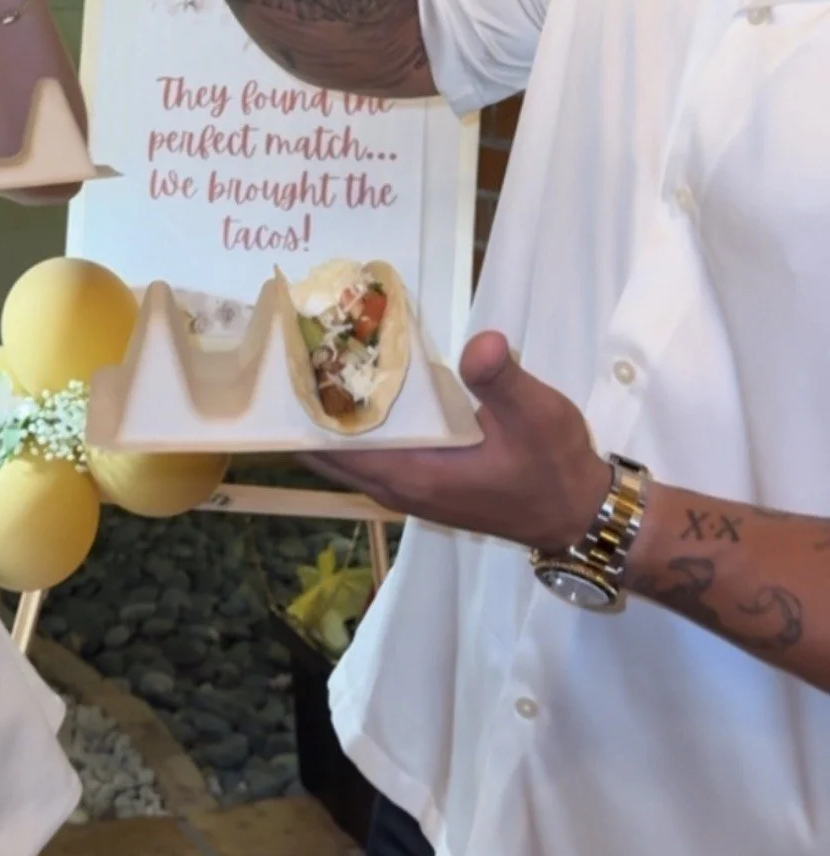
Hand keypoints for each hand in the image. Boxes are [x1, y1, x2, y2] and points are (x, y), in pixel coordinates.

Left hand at [302, 332, 609, 553]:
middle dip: (302, 409)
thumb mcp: (536, 416)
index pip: (330, 448)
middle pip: (324, 452)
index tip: (277, 367)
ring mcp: (406, 488)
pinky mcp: (420, 483)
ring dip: (326, 416)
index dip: (298, 413)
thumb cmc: (552, 468)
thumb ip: (502, 380)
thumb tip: (479, 342)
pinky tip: (359, 386)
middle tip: (289, 349)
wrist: (577, 512)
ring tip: (313, 358)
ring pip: (345, 454)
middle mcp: (396, 487)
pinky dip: (353, 426)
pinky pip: (368, 454)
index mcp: (411, 475)